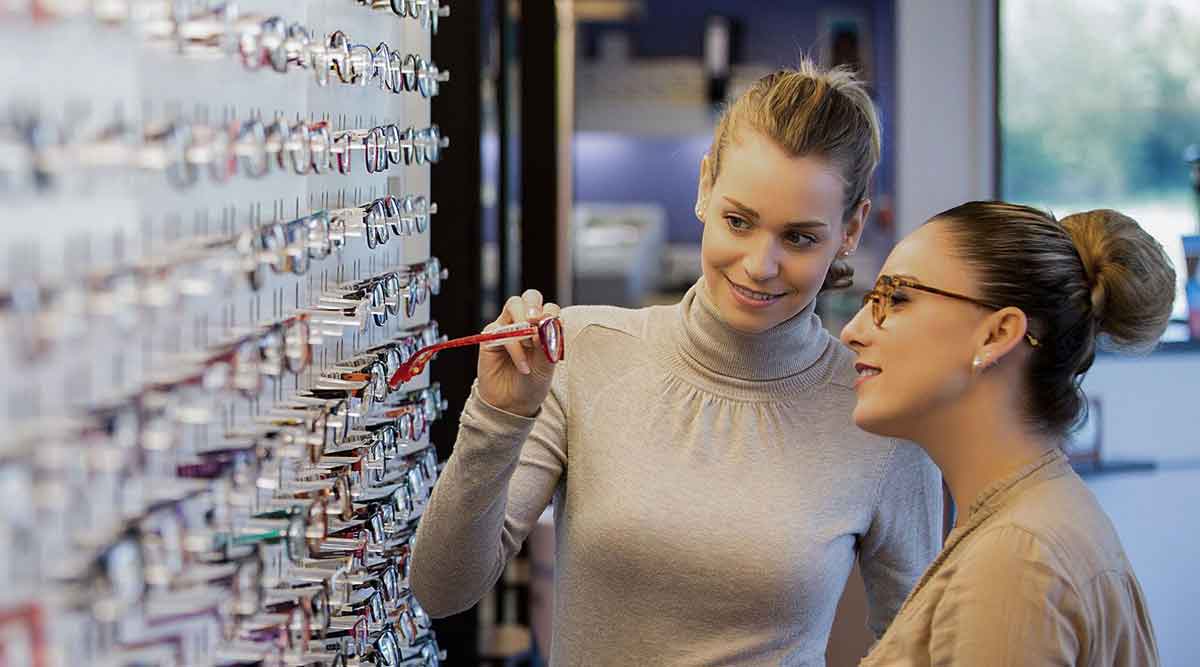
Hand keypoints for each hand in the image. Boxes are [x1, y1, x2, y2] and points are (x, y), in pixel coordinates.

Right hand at [477, 289, 561, 417]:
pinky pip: (502, 331)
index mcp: (543, 327)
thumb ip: (548, 344)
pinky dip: (515, 348)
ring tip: (530, 345)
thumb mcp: (547, 365)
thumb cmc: (532, 383)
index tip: (553, 330)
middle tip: (536, 321)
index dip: (552, 314)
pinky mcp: (491, 337)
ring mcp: (507, 327)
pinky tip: (523, 366)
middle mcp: (525, 322)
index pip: (549, 308)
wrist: (512, 404)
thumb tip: (545, 324)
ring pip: (514, 304)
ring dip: (524, 322)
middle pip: (530, 296)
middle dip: (535, 305)